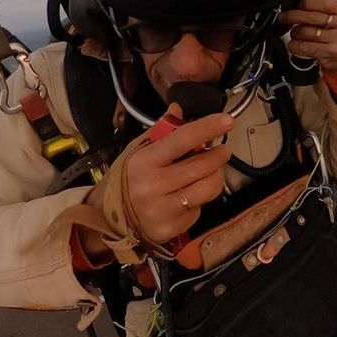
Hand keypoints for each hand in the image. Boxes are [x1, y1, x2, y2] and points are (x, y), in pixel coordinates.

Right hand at [86, 105, 232, 244]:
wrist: (109, 218)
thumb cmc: (128, 178)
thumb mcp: (137, 150)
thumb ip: (161, 131)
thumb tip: (178, 108)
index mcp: (145, 161)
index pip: (182, 140)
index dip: (207, 128)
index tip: (227, 120)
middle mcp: (154, 186)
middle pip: (200, 166)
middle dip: (218, 155)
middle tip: (223, 149)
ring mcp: (163, 209)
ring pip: (207, 189)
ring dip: (217, 176)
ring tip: (213, 170)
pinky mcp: (172, 228)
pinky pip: (199, 209)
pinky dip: (201, 199)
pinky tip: (190, 194)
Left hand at [277, 0, 336, 72]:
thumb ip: (323, 8)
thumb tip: (298, 2)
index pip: (322, 2)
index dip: (305, 3)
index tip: (298, 6)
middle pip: (312, 17)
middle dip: (293, 16)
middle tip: (284, 17)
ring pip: (307, 32)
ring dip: (295, 32)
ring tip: (294, 33)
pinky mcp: (331, 52)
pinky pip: (306, 46)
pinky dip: (295, 45)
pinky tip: (294, 44)